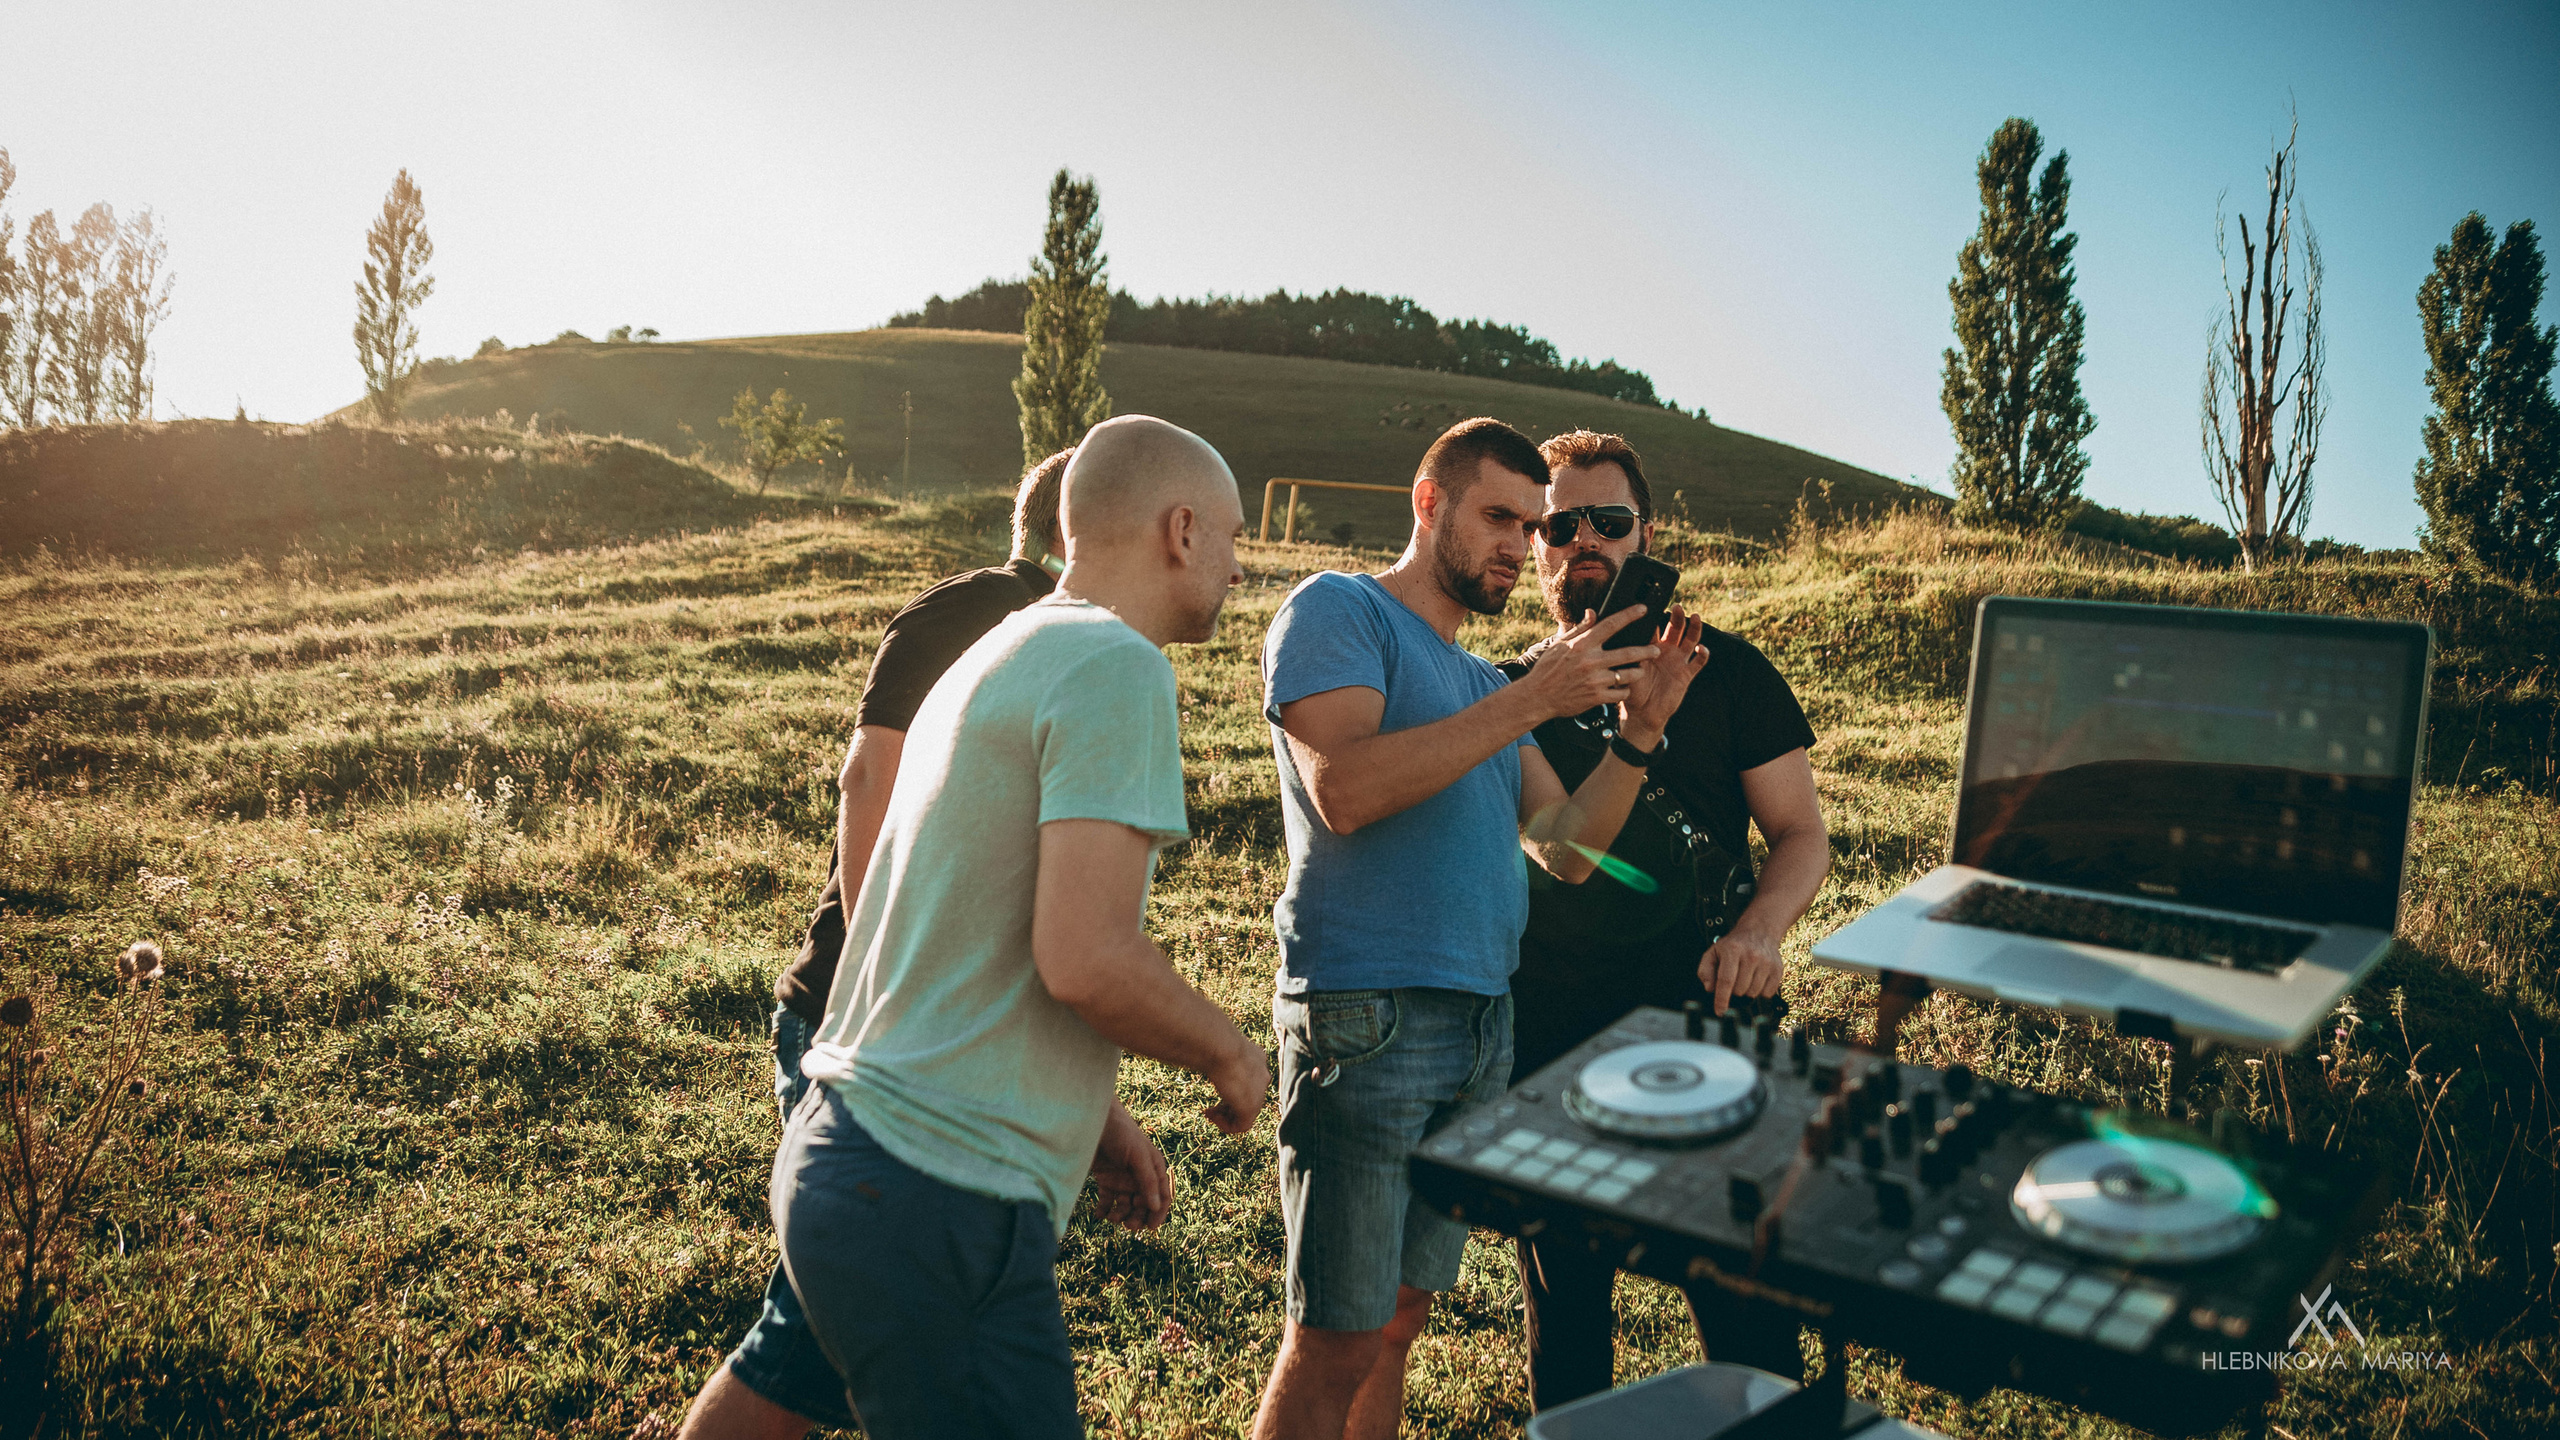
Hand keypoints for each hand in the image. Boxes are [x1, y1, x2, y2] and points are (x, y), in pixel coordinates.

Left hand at [1090, 1099, 1171, 1230]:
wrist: (1091, 1118)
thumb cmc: (1119, 1131)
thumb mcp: (1137, 1155)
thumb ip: (1147, 1180)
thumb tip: (1157, 1207)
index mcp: (1153, 1167)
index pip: (1162, 1195)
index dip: (1159, 1212)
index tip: (1151, 1227)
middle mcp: (1139, 1175)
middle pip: (1143, 1204)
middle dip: (1137, 1217)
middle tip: (1128, 1225)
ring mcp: (1121, 1178)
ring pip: (1125, 1205)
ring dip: (1120, 1215)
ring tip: (1111, 1218)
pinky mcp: (1105, 1179)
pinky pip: (1107, 1201)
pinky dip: (1104, 1210)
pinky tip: (1099, 1214)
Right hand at [1201, 1037, 1269, 1136]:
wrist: (1221, 1046)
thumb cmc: (1212, 1040)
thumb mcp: (1215, 1044)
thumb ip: (1214, 1053)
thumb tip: (1195, 1048)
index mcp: (1256, 1059)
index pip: (1248, 1080)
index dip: (1230, 1088)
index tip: (1215, 1085)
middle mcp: (1261, 1076)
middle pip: (1246, 1098)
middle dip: (1228, 1105)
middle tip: (1210, 1107)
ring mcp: (1259, 1093)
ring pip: (1244, 1114)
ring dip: (1225, 1116)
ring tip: (1209, 1113)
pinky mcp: (1251, 1108)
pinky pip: (1241, 1126)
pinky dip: (1224, 1125)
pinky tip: (1210, 1115)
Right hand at [1517, 604, 1658, 720]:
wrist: (1538, 697)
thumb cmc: (1548, 669)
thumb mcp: (1561, 644)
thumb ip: (1580, 628)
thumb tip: (1593, 612)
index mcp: (1582, 644)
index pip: (1611, 624)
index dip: (1630, 615)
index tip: (1643, 609)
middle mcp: (1591, 661)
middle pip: (1628, 652)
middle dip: (1647, 650)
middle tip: (1656, 649)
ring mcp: (1595, 681)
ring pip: (1628, 675)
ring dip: (1638, 672)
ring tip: (1640, 670)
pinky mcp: (1597, 698)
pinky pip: (1620, 693)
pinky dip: (1624, 690)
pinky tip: (1623, 687)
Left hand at [1618, 606, 1709, 744]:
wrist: (1642, 713)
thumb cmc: (1631, 691)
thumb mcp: (1626, 670)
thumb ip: (1626, 655)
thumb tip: (1620, 643)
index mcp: (1650, 647)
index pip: (1654, 627)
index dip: (1656, 616)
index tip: (1656, 604)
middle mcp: (1666, 651)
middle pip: (1675, 629)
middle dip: (1677, 617)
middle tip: (1678, 606)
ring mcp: (1678, 661)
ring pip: (1689, 640)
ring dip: (1694, 628)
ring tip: (1694, 617)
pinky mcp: (1686, 674)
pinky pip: (1698, 662)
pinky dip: (1702, 654)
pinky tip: (1701, 648)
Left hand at [1699, 924, 1784, 1015]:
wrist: (1759, 931)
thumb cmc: (1733, 946)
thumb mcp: (1713, 952)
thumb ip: (1706, 970)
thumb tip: (1710, 989)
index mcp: (1732, 950)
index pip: (1726, 980)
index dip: (1722, 999)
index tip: (1720, 1012)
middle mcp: (1751, 956)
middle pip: (1740, 990)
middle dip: (1733, 990)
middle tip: (1734, 978)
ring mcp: (1767, 963)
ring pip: (1753, 993)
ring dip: (1747, 990)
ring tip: (1746, 976)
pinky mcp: (1778, 970)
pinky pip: (1767, 993)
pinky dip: (1760, 991)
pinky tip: (1757, 978)